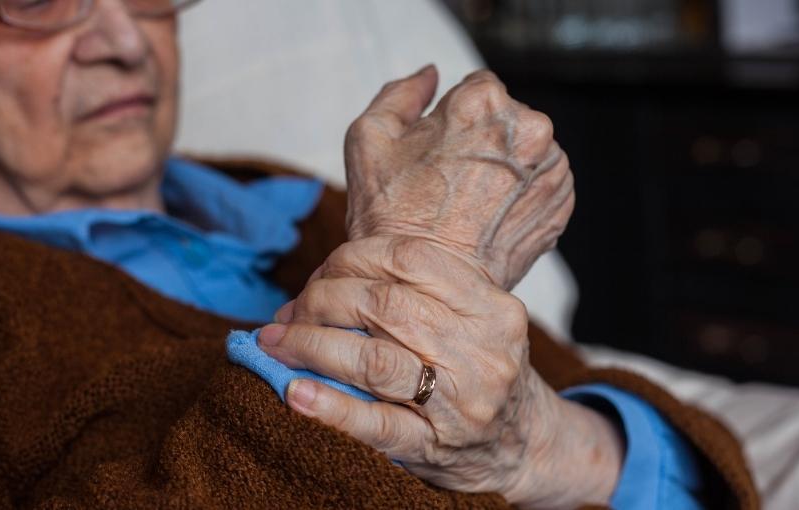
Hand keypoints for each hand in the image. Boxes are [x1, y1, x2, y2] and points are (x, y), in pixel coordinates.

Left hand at [259, 237, 622, 508]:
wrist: (522, 443)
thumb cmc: (479, 370)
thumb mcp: (472, 319)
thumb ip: (416, 293)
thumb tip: (317, 283)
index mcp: (492, 306)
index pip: (409, 258)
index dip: (351, 258)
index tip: (321, 273)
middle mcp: (481, 350)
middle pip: (383, 304)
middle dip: (321, 301)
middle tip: (289, 314)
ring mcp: (460, 402)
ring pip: (372, 359)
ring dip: (310, 345)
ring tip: (275, 344)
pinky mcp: (434, 446)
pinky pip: (374, 424)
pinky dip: (330, 406)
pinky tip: (296, 392)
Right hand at [344, 66, 574, 289]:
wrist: (423, 285)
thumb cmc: (392, 215)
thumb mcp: (370, 139)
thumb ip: (401, 93)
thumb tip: (430, 76)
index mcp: (483, 102)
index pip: (477, 88)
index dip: (452, 121)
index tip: (439, 154)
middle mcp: (529, 129)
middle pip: (506, 119)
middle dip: (482, 143)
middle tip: (450, 183)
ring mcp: (552, 168)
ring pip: (527, 152)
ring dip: (505, 170)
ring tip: (470, 205)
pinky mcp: (562, 203)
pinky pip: (543, 185)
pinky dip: (521, 196)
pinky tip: (490, 218)